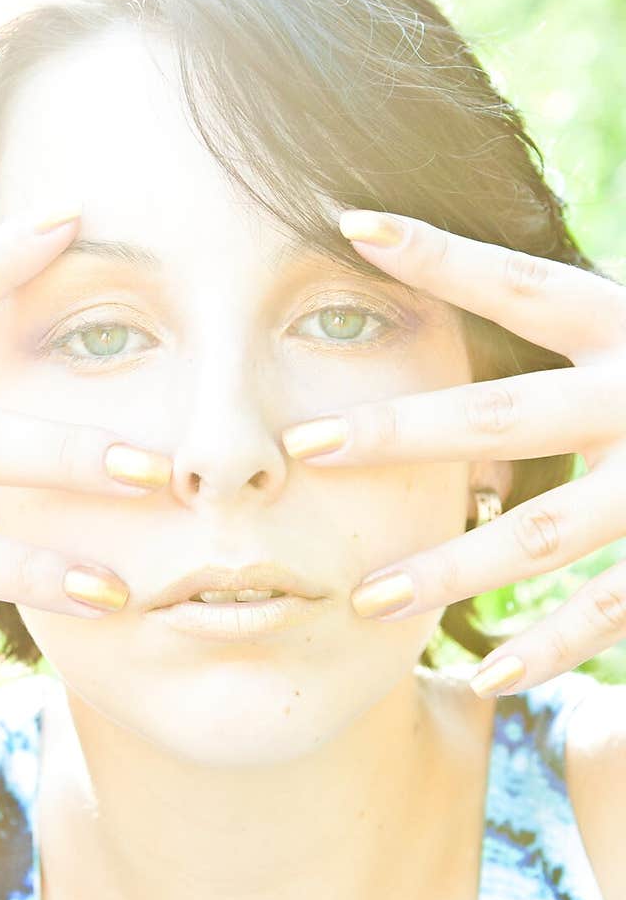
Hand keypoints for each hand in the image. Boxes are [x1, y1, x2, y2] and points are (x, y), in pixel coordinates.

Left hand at [281, 208, 625, 699]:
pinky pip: (612, 611)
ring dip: (451, 567)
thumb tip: (470, 281)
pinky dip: (553, 647)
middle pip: (504, 416)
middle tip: (303, 445)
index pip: (521, 285)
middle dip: (399, 432)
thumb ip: (582, 324)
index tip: (355, 226)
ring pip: (543, 533)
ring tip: (365, 601)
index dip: (442, 257)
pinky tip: (488, 674)